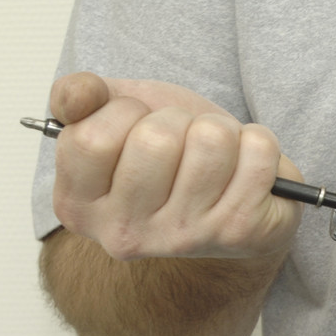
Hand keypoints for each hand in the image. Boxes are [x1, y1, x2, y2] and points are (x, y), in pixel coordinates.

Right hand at [49, 71, 302, 261]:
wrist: (225, 200)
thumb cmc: (169, 156)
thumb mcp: (114, 116)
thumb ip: (79, 96)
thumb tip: (77, 96)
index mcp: (78, 206)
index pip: (92, 139)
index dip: (123, 112)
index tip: (137, 124)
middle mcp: (128, 234)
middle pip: (156, 139)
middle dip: (177, 120)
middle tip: (183, 142)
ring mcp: (187, 238)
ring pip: (212, 140)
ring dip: (221, 129)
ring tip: (215, 153)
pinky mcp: (242, 233)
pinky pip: (258, 151)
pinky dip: (258, 142)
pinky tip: (245, 167)